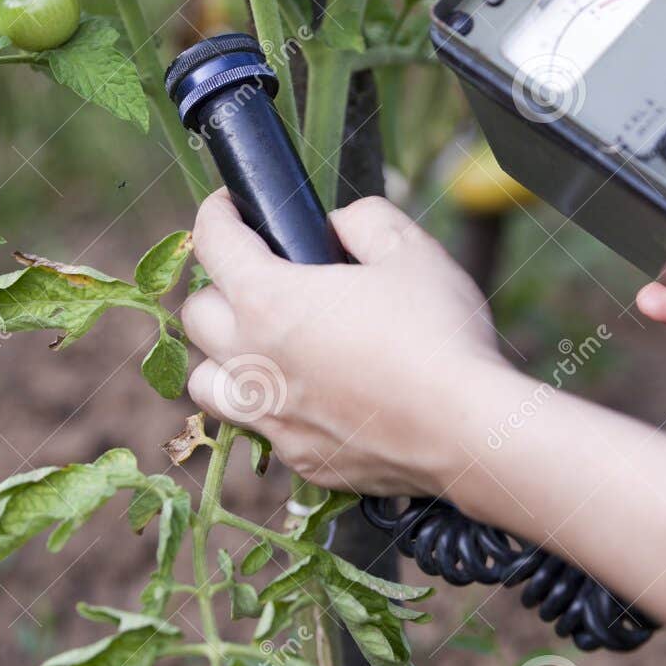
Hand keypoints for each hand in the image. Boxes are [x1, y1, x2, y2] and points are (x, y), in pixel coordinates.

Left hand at [181, 191, 502, 495]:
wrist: (468, 431)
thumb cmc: (439, 335)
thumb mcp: (409, 249)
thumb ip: (363, 220)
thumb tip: (339, 227)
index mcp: (268, 301)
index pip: (213, 242)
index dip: (217, 211)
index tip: (231, 205)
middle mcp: (253, 363)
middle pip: (196, 316)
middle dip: (219, 286)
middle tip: (258, 276)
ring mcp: (273, 419)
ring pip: (208, 384)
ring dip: (225, 357)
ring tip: (264, 345)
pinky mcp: (300, 459)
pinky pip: (262, 429)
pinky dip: (272, 407)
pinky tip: (310, 396)